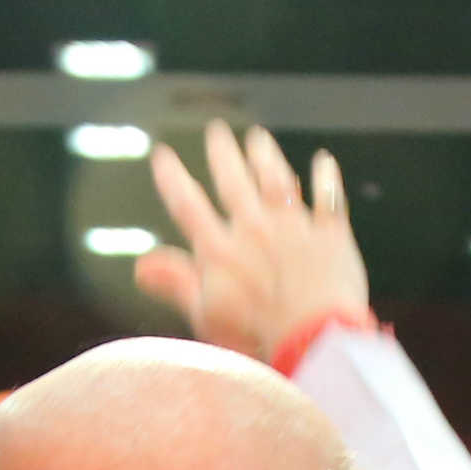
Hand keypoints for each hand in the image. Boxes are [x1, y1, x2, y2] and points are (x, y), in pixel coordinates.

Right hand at [135, 120, 371, 363]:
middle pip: (234, 182)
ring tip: (258, 138)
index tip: (162, 155)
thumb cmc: (257, 336)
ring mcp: (294, 228)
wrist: (313, 338)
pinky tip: (323, 161)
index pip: (188, 206)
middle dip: (223, 154)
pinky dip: (325, 178)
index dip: (172, 179)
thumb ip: (176, 283)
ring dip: (266, 157)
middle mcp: (254, 229)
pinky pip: (328, 198)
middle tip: (217, 131)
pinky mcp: (330, 235)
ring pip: (276, 180)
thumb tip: (140, 264)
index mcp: (220, 251)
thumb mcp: (205, 315)